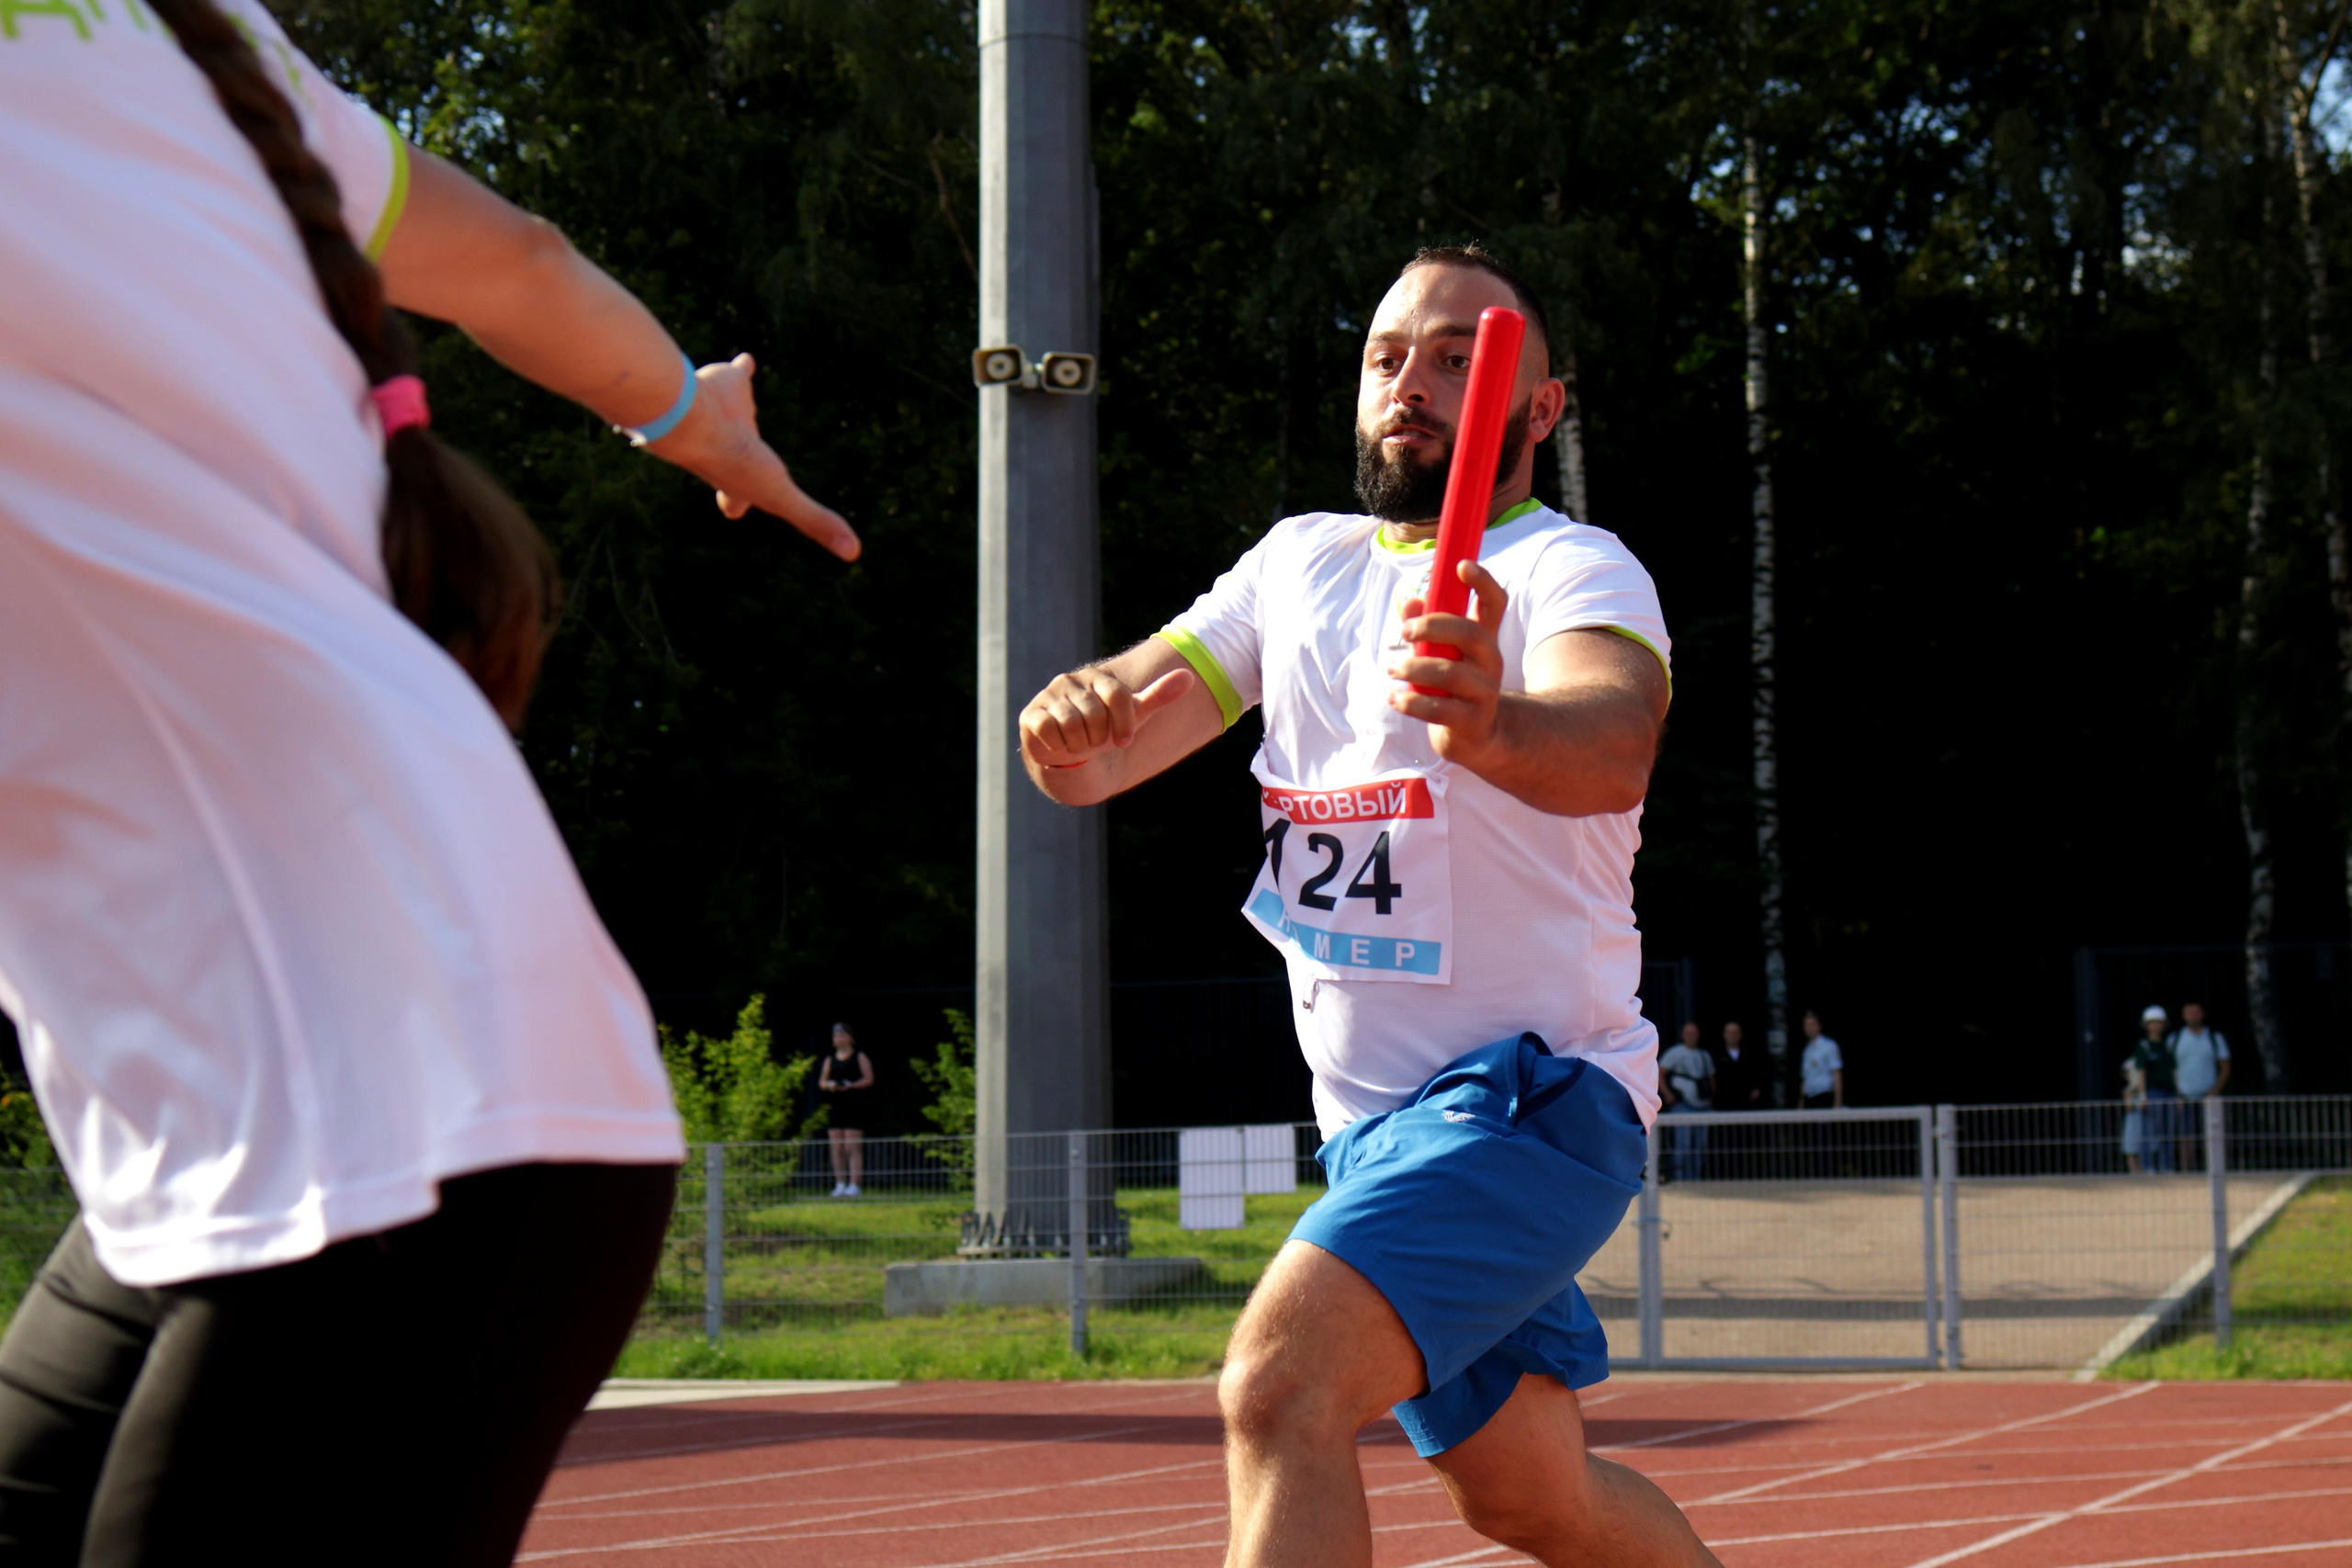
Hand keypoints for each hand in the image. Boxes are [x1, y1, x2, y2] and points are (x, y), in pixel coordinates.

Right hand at [648, 354, 860, 561]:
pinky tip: (747, 361)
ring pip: (738, 416)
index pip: (736, 499)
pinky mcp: (728, 384)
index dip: (736, 503)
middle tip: (743, 454)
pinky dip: (742, 369)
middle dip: (736, 458)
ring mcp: (728, 416)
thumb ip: (816, 522)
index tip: (735, 510)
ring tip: (743, 405)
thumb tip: (853, 553)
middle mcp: (730, 447)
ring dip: (741, 411)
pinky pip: (738, 374)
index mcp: (737, 479)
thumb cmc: (735, 464)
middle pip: (732, 458)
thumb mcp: (783, 499)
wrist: (696, 420)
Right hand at [1020, 665, 1196, 769]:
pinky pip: (1049, 731)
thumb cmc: (1104, 731)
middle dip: (1099, 738)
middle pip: (1095, 715)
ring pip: (1073, 725)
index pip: (1118, 697)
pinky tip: (1059, 744)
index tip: (1124, 740)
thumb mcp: (1134, 715)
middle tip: (1094, 740)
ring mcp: (1048, 696)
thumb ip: (1159, 696)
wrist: (1069, 753)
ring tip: (1078, 743)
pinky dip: (1059, 745)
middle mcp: (1070, 681)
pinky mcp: (1030, 714)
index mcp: (1096, 678)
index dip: (1124, 725)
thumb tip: (1189, 677)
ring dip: (1080, 744)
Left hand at [1388, 559, 1505, 763]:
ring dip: (1414, 668)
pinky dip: (1410, 703)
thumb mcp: (1441, 653)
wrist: (1476, 736)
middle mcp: (1490, 661)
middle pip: (1471, 634)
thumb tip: (1409, 602)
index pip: (1495, 602)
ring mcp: (1484, 692)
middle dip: (1433, 627)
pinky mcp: (1472, 720)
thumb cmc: (1452, 685)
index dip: (1483, 581)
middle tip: (1404, 633)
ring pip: (1451, 673)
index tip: (1461, 565)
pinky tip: (1394, 699)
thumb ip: (1426, 626)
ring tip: (1393, 669)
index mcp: (1483, 638)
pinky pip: (1439, 709)